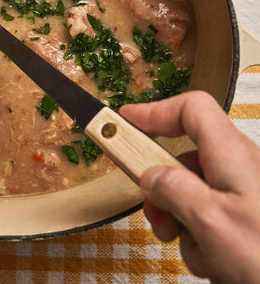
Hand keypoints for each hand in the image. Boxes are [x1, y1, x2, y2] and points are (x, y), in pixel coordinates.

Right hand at [121, 91, 259, 283]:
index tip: (126, 122)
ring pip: (196, 195)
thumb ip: (173, 190)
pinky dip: (205, 242)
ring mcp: (247, 197)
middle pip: (186, 158)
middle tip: (157, 218)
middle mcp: (241, 168)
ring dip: (186, 225)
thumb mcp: (210, 222)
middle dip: (165, 190)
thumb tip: (150, 176)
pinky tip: (217, 265)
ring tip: (201, 256)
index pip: (191, 109)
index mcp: (232, 154)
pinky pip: (212, 220)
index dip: (156, 111)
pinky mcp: (250, 222)